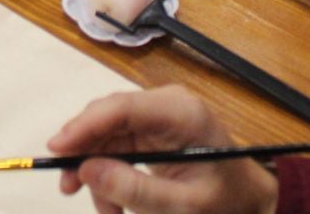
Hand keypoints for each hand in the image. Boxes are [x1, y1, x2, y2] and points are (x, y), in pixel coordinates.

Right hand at [48, 87, 278, 213]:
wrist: (253, 202)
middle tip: (67, 187)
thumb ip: (135, 189)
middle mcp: (166, 105)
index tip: (56, 149)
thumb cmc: (227, 202)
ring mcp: (158, 116)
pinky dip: (109, 172)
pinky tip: (112, 202)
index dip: (84, 126)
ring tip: (104, 211)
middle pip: (108, 118)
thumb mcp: (183, 205)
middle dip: (85, 154)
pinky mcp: (152, 130)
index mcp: (181, 113)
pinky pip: (118, 146)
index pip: (120, 108)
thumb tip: (86, 171)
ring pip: (107, 135)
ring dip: (97, 170)